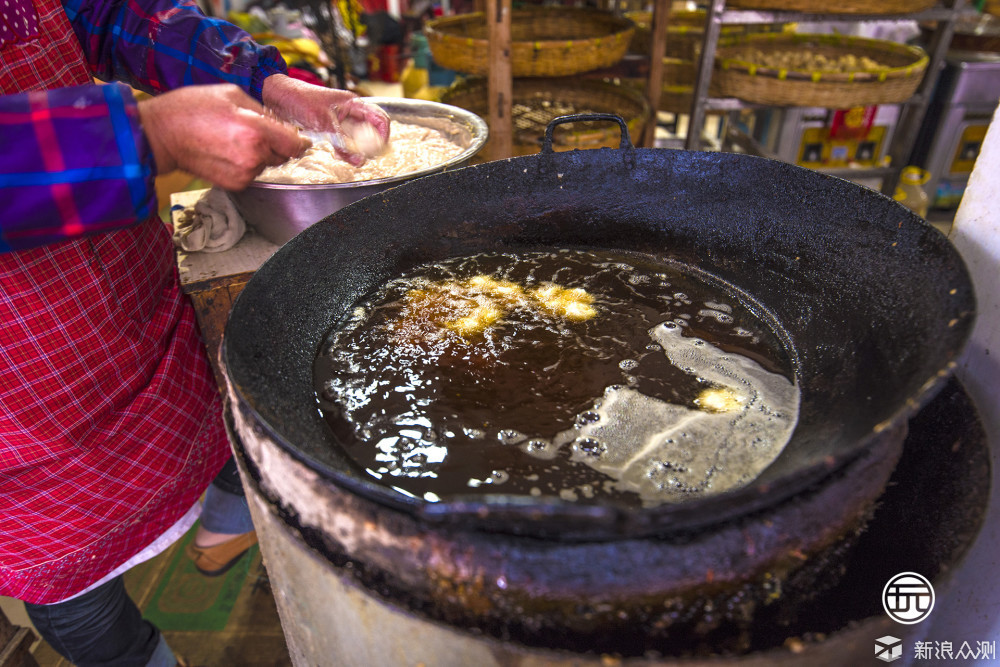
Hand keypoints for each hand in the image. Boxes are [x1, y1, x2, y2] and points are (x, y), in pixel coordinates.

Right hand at [138, 84, 310, 190]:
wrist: (162, 135)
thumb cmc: (191, 109)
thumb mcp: (231, 94)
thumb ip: (261, 110)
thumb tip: (279, 122)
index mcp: (255, 130)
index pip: (295, 143)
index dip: (298, 140)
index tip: (298, 138)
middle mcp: (254, 155)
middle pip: (283, 154)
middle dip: (274, 144)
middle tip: (252, 132)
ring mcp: (245, 173)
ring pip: (266, 164)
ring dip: (258, 154)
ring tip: (232, 140)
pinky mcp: (235, 184)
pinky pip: (252, 174)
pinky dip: (245, 165)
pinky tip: (226, 152)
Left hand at [261, 74, 389, 165]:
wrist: (276, 96)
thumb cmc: (299, 98)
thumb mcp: (322, 121)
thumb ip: (342, 140)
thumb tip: (360, 158)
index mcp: (353, 103)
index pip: (380, 119)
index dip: (384, 135)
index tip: (379, 150)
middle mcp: (350, 112)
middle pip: (371, 132)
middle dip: (371, 146)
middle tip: (365, 158)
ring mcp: (341, 121)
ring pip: (358, 140)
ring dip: (358, 151)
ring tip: (353, 160)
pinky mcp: (331, 129)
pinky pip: (345, 143)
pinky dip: (345, 151)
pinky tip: (341, 156)